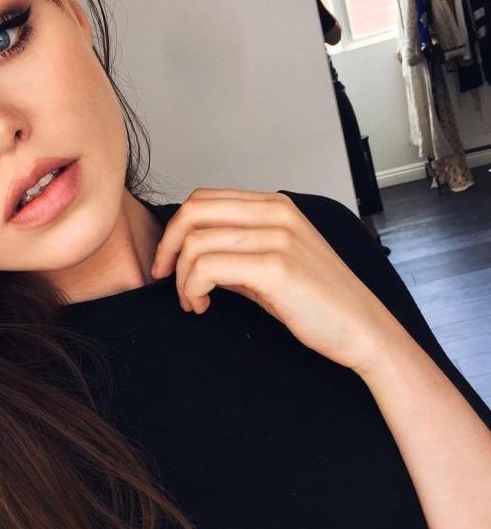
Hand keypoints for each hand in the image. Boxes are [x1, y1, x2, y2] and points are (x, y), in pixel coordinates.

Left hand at [150, 188, 396, 372]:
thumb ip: (235, 250)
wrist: (362, 329)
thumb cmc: (318, 302)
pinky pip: (207, 267)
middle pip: (192, 211)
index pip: (203, 199)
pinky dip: (193, 289)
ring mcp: (277, 237)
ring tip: (193, 301)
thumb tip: (191, 254)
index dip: (174, 231)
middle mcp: (276, 213)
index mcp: (275, 206)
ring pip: (196, 242)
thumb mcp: (272, 264)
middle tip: (166, 279)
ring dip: (181, 278)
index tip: (168, 263)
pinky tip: (203, 306)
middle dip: (168, 248)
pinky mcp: (275, 267)